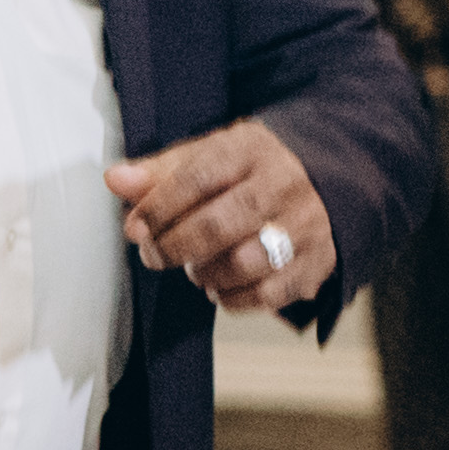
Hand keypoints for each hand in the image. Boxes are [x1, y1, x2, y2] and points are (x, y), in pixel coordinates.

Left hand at [109, 119, 329, 309]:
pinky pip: (269, 295)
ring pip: (244, 264)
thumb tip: (115, 180)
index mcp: (250, 151)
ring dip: (205, 274)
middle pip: (218, 226)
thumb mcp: (212, 154)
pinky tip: (220, 286)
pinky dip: (234, 298)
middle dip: (174, 247)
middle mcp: (282, 186)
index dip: (157, 208)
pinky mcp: (318, 262)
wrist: (333, 175)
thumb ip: (162, 170)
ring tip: (194, 268)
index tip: (134, 228)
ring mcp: (305, 226)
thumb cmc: (255, 168)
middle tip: (154, 255)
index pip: (196, 179)